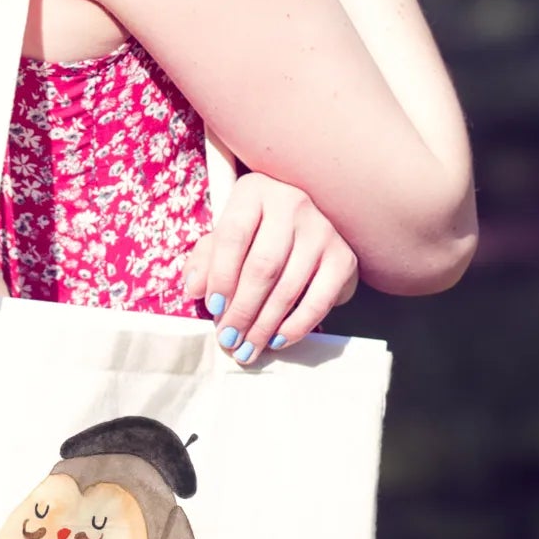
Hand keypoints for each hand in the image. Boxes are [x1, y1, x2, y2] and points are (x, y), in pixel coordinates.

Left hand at [180, 170, 358, 364]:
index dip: (220, 276)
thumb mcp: (225, 237)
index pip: (233, 235)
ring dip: (264, 325)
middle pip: (263, 266)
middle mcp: (292, 203)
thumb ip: (205, 260)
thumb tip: (194, 289)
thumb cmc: (256, 233)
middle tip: (228, 338)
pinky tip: (277, 339)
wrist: (306, 229)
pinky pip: (319, 300)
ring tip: (247, 347)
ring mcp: (322, 230)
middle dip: (242, 310)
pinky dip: (297, 326)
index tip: (213, 308)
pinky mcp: (343, 257)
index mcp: (255, 191)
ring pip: (288, 287)